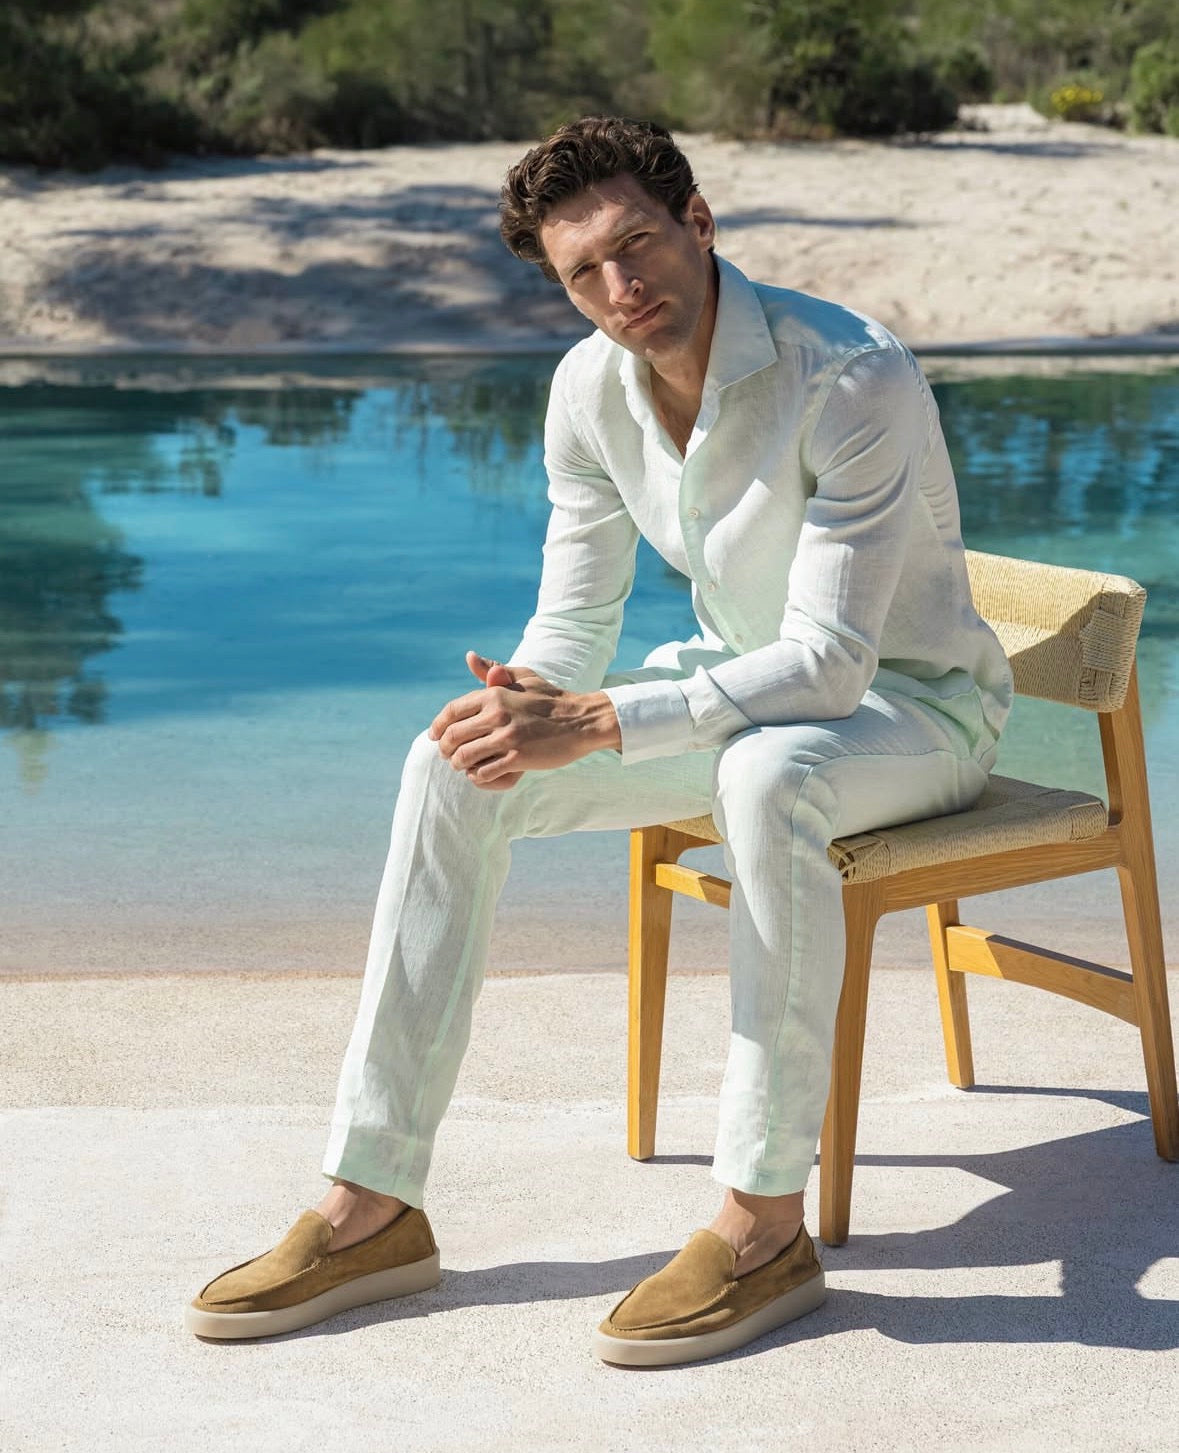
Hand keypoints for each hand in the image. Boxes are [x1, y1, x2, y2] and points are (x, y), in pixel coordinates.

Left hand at [427, 651, 620, 789]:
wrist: (582, 720)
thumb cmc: (551, 698)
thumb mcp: (523, 677)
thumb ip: (494, 670)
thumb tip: (470, 657)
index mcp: (494, 694)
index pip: (452, 711)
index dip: (438, 726)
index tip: (434, 736)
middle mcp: (496, 714)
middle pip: (453, 736)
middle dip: (445, 749)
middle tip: (448, 755)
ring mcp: (507, 737)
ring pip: (464, 757)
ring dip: (459, 765)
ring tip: (463, 766)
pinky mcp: (518, 758)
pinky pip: (484, 773)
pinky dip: (477, 776)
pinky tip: (480, 774)